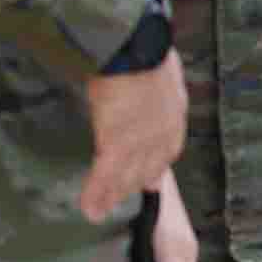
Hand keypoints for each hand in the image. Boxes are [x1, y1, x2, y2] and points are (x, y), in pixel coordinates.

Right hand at [81, 49, 186, 223]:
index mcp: (174, 112)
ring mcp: (140, 141)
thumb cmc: (146, 49)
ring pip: (125, 176)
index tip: (153, 180)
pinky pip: (104, 174)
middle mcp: (162, 132)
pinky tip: (87, 207)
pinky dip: (95, 192)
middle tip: (121, 200)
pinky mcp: (117, 143)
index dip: (158, 166)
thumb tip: (145, 77)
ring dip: (111, 196)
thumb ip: (156, 83)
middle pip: (148, 167)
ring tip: (98, 212)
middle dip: (135, 185)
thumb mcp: (160, 68)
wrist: (138, 49)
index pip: (168, 148)